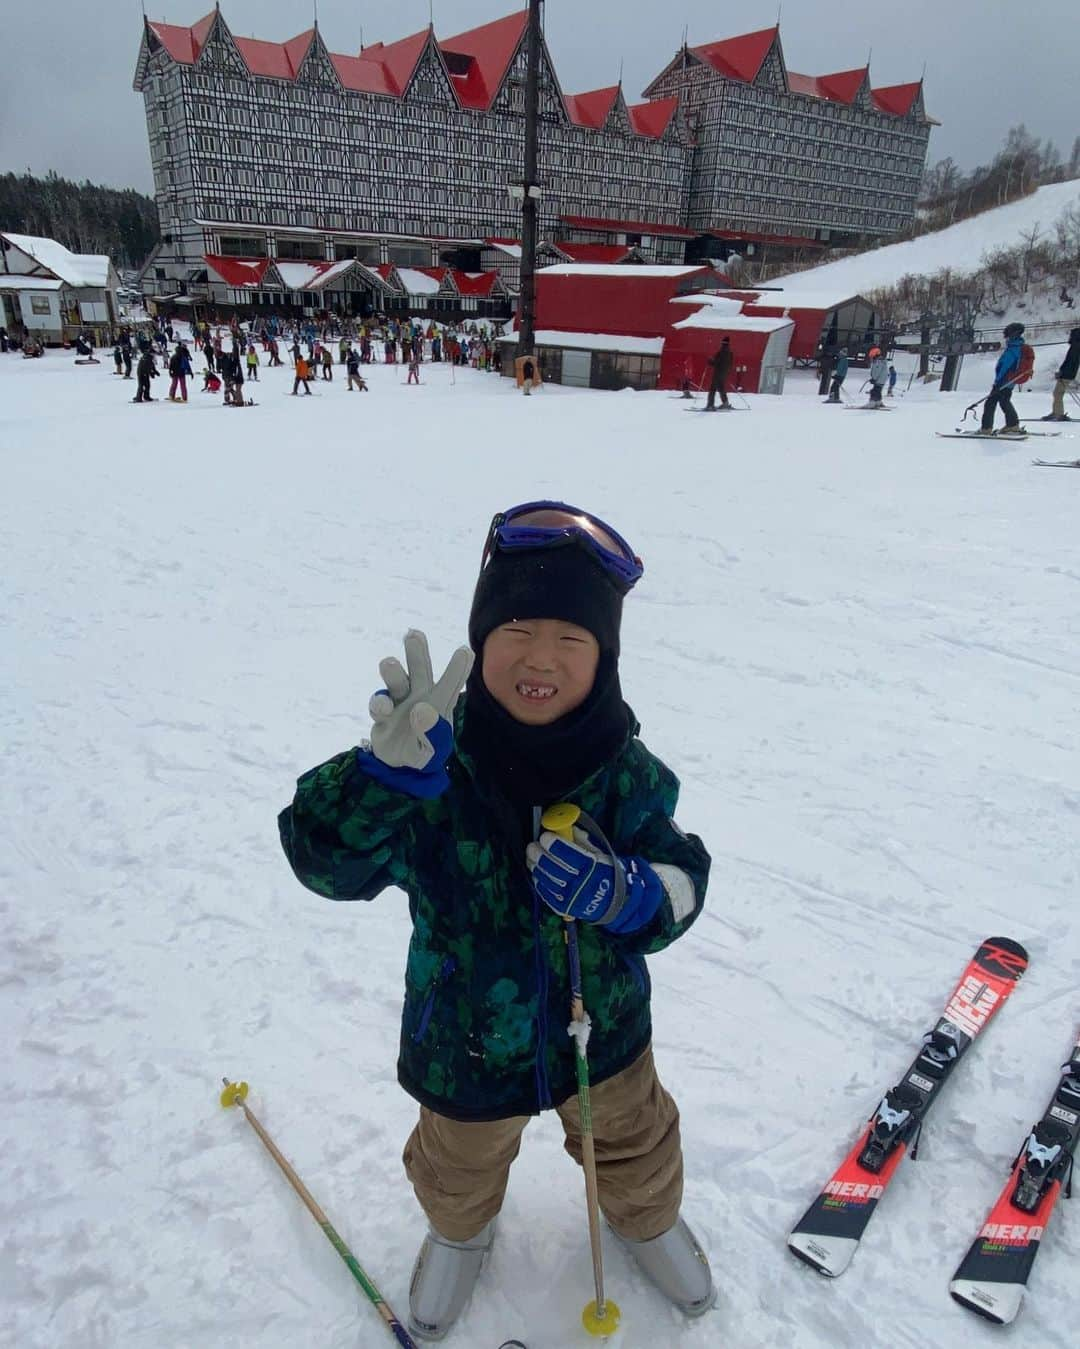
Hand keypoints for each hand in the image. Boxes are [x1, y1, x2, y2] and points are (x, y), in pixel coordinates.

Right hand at [369, 630, 472, 769]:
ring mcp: (399, 702)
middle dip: (417, 652)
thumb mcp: (434, 751)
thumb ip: (432, 735)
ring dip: (393, 671)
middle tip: (413, 634)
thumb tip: (421, 710)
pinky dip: (379, 703)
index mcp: (440, 703)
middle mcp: (419, 696)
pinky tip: (384, 708)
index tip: (465, 651)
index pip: (451, 684)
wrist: (399, 765)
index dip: (458, 668)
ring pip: (397, 680)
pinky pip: (379, 702)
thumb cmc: (425, 751)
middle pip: (419, 670)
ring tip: (389, 662)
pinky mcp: (381, 713)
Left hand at [526, 826, 663, 934]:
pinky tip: (537, 871)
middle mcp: (581, 885)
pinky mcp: (564, 908)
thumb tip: (565, 827)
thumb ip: (582, 840)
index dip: (555, 844)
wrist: (614, 901)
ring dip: (536, 866)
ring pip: (547, 881)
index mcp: (593, 868)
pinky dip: (539, 881)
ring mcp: (571, 898)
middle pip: (555, 868)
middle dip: (540, 855)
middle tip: (532, 845)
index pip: (570, 855)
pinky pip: (546, 894)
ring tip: (531, 856)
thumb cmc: (606, 872)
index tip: (545, 835)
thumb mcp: (600, 854)